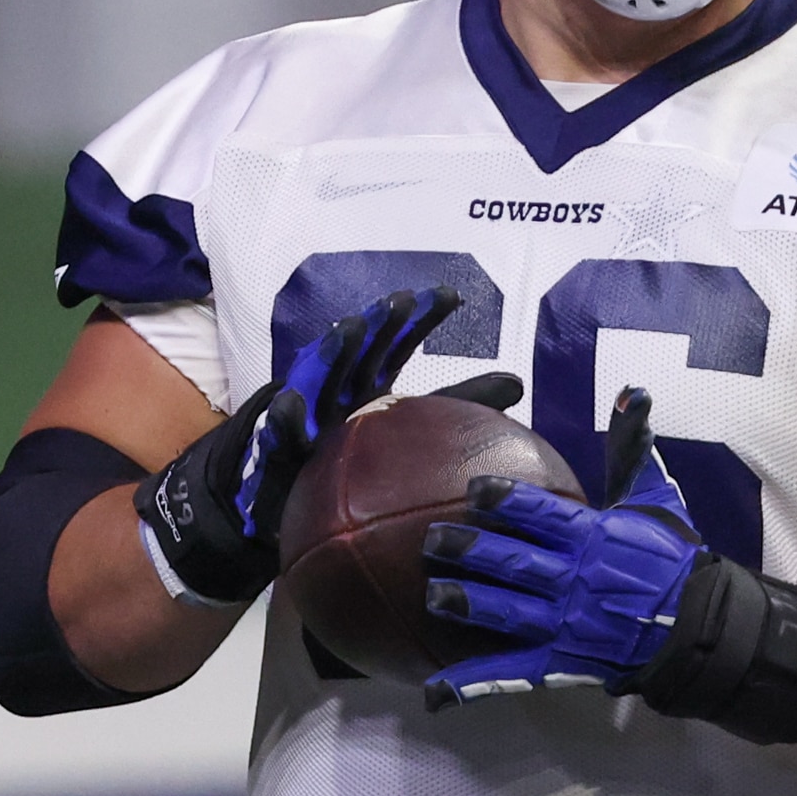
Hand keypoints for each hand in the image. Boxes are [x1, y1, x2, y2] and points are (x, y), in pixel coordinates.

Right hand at [137, 287, 459, 603]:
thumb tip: (518, 384)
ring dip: (332, 354)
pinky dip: (286, 418)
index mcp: (366, 383)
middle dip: (377, 324)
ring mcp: (305, 415)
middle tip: (402, 302)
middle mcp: (336, 390)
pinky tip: (295, 405)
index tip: (450, 297)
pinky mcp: (278, 448)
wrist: (282, 498)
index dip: (419, 319)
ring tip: (350, 330)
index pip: (396, 342)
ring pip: (318, 379)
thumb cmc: (348, 456)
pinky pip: (279, 433)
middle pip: (358, 350)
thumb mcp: (405, 428)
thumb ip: (455, 406)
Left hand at [419, 389, 703, 706]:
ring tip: (433, 595)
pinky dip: (474, 683)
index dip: (507, 502)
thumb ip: (633, 447)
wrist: (697, 626)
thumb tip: (635, 392)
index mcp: (596, 537)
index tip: (474, 489)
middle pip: (517, 562)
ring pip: (510, 613)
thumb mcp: (656, 498)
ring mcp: (568, 625)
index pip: (544, 514)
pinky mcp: (562, 663)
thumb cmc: (673, 558)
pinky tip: (436, 691)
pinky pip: (512, 674)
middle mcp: (578, 580)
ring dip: (470, 604)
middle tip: (433, 538)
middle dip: (472, 550)